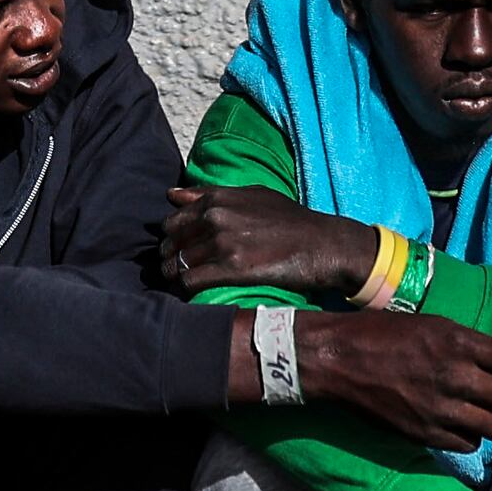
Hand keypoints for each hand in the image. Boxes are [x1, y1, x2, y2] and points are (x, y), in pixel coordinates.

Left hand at [157, 184, 380, 304]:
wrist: (322, 244)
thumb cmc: (290, 219)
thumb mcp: (251, 195)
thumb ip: (209, 194)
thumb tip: (171, 196)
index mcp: (218, 198)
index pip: (173, 219)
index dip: (171, 238)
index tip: (176, 249)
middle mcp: (216, 217)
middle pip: (171, 243)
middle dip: (169, 258)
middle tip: (175, 271)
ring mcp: (222, 243)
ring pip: (176, 264)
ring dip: (174, 277)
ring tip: (180, 286)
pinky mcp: (231, 269)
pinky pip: (190, 282)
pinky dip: (185, 291)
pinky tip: (191, 296)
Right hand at [287, 307, 491, 451]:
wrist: (339, 360)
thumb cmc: (388, 334)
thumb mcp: (437, 326)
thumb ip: (481, 342)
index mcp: (460, 342)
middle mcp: (455, 375)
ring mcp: (440, 408)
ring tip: (485, 410)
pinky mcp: (425, 433)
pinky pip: (469, 445)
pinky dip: (472, 436)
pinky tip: (460, 422)